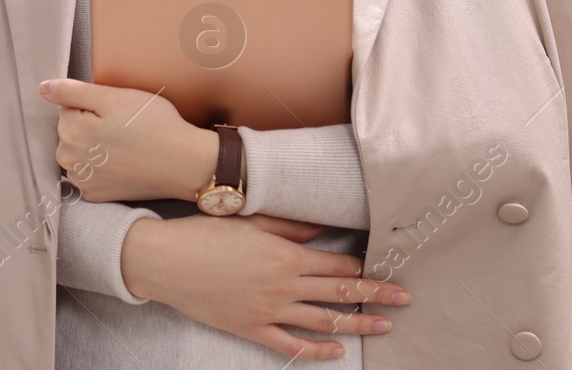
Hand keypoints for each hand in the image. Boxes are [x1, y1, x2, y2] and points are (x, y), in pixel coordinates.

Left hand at [39, 78, 215, 202]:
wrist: (184, 164)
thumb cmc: (153, 125)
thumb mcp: (115, 98)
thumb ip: (73, 92)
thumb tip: (42, 88)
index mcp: (70, 132)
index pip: (68, 108)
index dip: (93, 105)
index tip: (116, 113)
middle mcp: (69, 161)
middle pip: (70, 131)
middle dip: (91, 125)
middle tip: (123, 128)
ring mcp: (82, 181)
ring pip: (78, 152)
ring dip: (95, 147)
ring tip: (125, 145)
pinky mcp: (96, 196)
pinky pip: (89, 173)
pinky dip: (101, 167)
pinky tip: (123, 163)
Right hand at [119, 214, 410, 359]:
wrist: (166, 260)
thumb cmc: (206, 233)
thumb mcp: (251, 220)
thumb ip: (290, 226)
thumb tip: (323, 227)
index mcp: (286, 256)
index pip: (337, 265)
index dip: (364, 268)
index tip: (387, 269)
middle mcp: (284, 286)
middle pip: (340, 294)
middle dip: (377, 295)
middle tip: (405, 298)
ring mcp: (269, 311)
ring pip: (324, 322)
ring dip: (358, 324)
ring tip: (385, 325)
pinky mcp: (252, 329)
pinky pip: (292, 346)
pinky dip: (317, 351)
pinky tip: (337, 351)